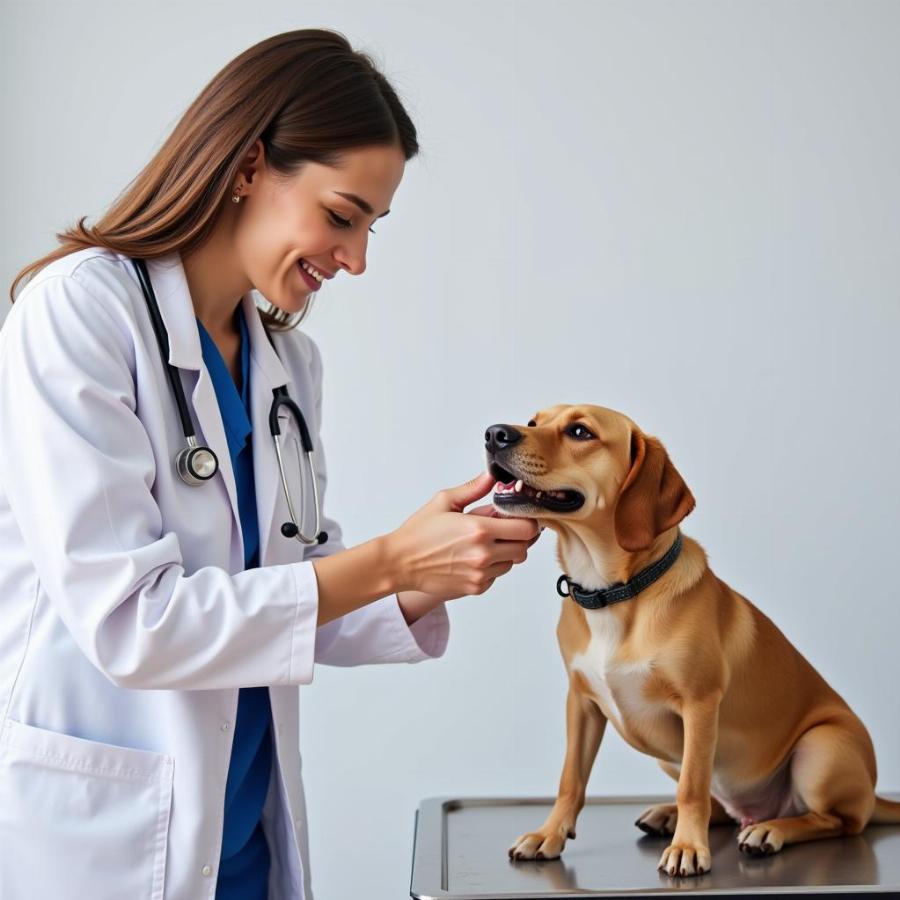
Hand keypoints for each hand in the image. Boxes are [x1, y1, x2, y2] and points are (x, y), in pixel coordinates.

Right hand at [387, 472, 542, 600]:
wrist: (400, 563)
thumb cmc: (419, 533)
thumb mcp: (444, 501)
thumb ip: (473, 488)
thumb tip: (492, 476)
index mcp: (479, 529)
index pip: (526, 529)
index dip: (528, 521)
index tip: (520, 517)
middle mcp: (483, 554)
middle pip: (524, 547)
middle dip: (519, 537)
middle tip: (505, 528)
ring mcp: (480, 573)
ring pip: (513, 562)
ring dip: (507, 552)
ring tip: (486, 542)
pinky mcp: (476, 587)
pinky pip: (498, 576)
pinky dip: (493, 566)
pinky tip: (475, 556)